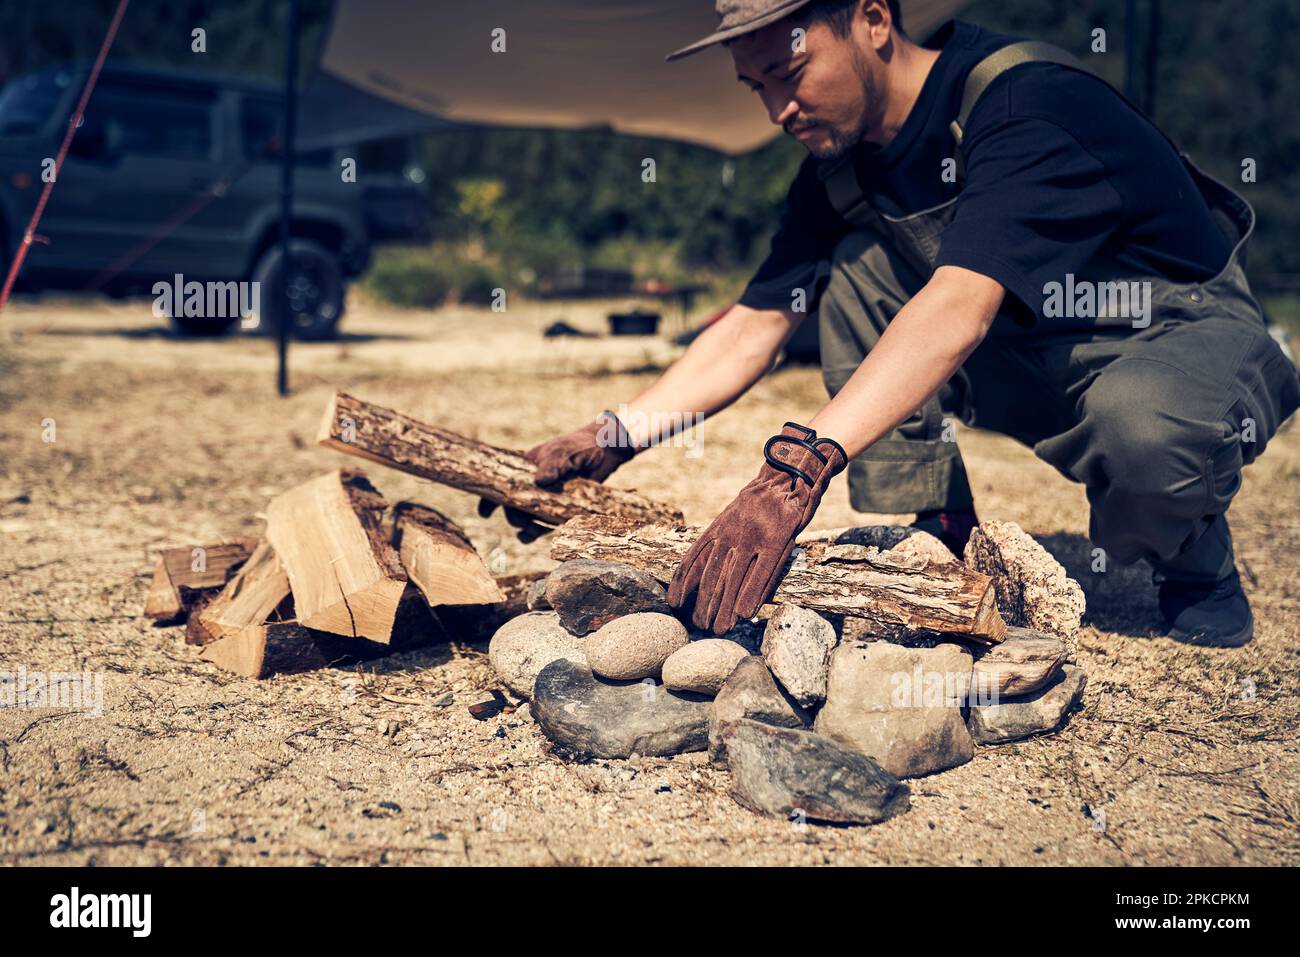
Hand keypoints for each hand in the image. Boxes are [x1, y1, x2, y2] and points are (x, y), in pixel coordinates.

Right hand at [479, 411, 638, 541]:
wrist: (605, 451)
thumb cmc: (580, 446)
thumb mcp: (564, 452)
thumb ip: (553, 465)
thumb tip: (539, 481)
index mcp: (525, 468)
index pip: (500, 483)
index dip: (489, 499)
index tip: (485, 514)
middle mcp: (532, 484)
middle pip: (514, 506)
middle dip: (515, 517)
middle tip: (523, 524)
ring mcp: (546, 497)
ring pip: (528, 517)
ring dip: (526, 528)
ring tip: (530, 534)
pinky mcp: (561, 507)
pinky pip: (545, 523)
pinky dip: (540, 531)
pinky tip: (540, 537)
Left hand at [668, 422, 846, 633]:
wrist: (790, 471)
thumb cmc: (762, 498)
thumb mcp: (734, 513)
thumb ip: (721, 536)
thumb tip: (703, 565)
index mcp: (719, 526)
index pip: (694, 557)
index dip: (682, 582)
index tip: (674, 602)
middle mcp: (731, 533)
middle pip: (712, 575)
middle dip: (703, 603)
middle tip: (698, 625)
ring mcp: (754, 537)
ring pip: (733, 578)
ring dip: (724, 607)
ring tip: (719, 628)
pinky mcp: (777, 541)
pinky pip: (762, 572)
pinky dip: (752, 594)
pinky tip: (744, 613)